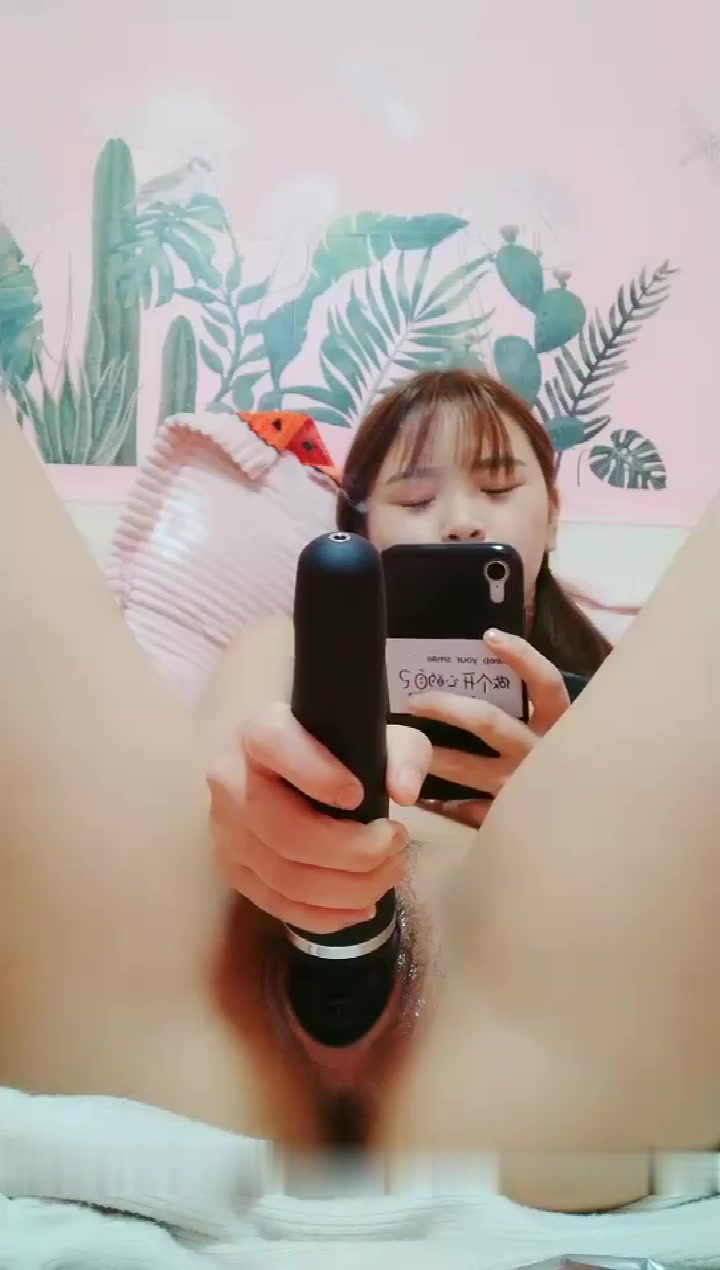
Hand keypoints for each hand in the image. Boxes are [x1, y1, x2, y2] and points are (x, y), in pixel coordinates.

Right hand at [208, 704, 431, 932]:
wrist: (295, 768)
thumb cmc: (338, 749)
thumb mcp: (380, 737)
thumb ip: (402, 753)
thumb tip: (403, 792)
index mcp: (259, 731)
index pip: (274, 744)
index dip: (315, 773)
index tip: (359, 796)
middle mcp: (230, 777)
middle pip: (284, 831)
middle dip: (352, 851)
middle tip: (396, 844)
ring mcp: (225, 828)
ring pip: (283, 876)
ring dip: (348, 888)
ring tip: (391, 873)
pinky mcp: (231, 866)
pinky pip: (275, 903)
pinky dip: (325, 915)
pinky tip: (361, 907)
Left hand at [406, 629, 569, 824]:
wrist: (597, 815)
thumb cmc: (572, 757)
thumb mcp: (563, 725)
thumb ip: (538, 699)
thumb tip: (493, 654)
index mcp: (560, 723)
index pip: (545, 682)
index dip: (521, 657)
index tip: (489, 636)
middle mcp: (542, 754)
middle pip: (489, 722)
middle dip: (447, 707)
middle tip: (415, 700)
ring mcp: (524, 788)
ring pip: (469, 769)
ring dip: (435, 757)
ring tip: (404, 746)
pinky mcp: (511, 817)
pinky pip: (471, 811)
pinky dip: (449, 805)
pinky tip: (427, 797)